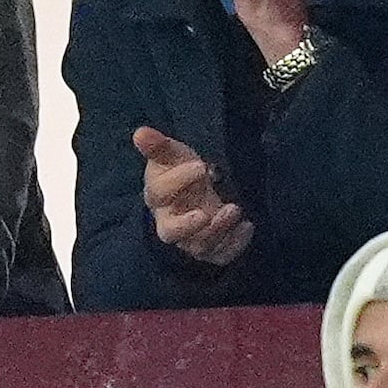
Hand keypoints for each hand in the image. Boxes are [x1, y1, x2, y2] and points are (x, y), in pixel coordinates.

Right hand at [134, 126, 253, 266]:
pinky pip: (221, 256)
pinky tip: (247, 226)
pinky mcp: (211, 250)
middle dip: (187, 226)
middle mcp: (170, 223)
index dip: (178, 181)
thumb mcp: (172, 155)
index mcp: (158, 198)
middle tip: (205, 213)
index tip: (200, 166)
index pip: (159, 194)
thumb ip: (158, 146)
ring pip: (199, 245)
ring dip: (218, 230)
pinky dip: (235, 245)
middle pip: (169, 233)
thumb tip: (140, 132)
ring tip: (236, 209)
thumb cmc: (180, 172)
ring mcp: (191, 240)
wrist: (194, 194)